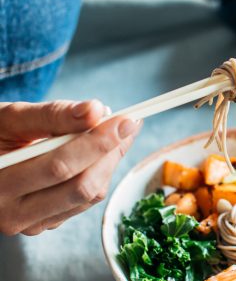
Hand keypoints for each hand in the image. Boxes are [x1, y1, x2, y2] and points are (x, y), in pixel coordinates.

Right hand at [0, 100, 141, 235]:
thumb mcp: (10, 119)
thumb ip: (52, 114)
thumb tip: (95, 110)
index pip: (59, 166)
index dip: (98, 142)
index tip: (125, 120)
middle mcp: (13, 213)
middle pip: (81, 186)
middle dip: (110, 152)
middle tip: (127, 124)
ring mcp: (33, 222)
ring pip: (89, 195)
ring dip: (109, 161)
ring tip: (112, 131)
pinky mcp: (48, 221)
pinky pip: (86, 200)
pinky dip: (100, 172)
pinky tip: (100, 150)